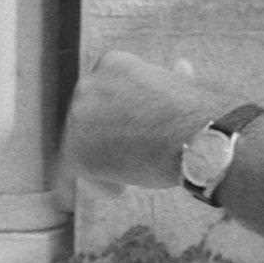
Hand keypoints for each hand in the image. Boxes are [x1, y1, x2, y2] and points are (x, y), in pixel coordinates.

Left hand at [57, 51, 222, 197]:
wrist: (197, 139)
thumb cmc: (195, 115)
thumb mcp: (181, 85)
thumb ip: (169, 80)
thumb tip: (180, 68)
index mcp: (112, 64)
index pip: (102, 95)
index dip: (116, 117)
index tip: (132, 132)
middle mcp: (88, 86)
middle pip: (86, 121)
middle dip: (104, 141)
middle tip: (126, 159)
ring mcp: (78, 119)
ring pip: (77, 147)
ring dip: (97, 164)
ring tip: (121, 180)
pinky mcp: (76, 153)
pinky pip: (66, 175)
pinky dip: (70, 189)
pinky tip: (83, 198)